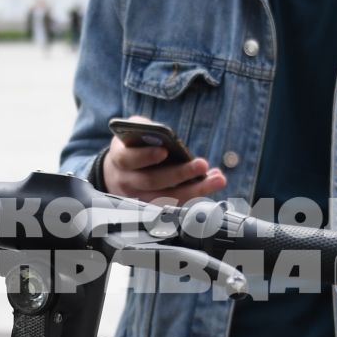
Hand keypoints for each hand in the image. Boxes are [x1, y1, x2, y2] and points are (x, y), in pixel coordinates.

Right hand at [101, 116, 226, 203]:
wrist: (119, 173)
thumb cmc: (132, 147)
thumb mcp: (134, 131)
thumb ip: (145, 128)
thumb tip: (165, 135)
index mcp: (120, 159)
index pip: (129, 159)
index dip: (146, 156)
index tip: (164, 151)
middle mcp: (127, 182)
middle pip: (152, 181)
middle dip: (179, 174)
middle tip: (202, 164)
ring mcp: (140, 199)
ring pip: (167, 199)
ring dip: (195, 190)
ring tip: (217, 178)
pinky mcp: (155, 208)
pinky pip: (176, 205)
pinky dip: (196, 196)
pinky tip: (212, 183)